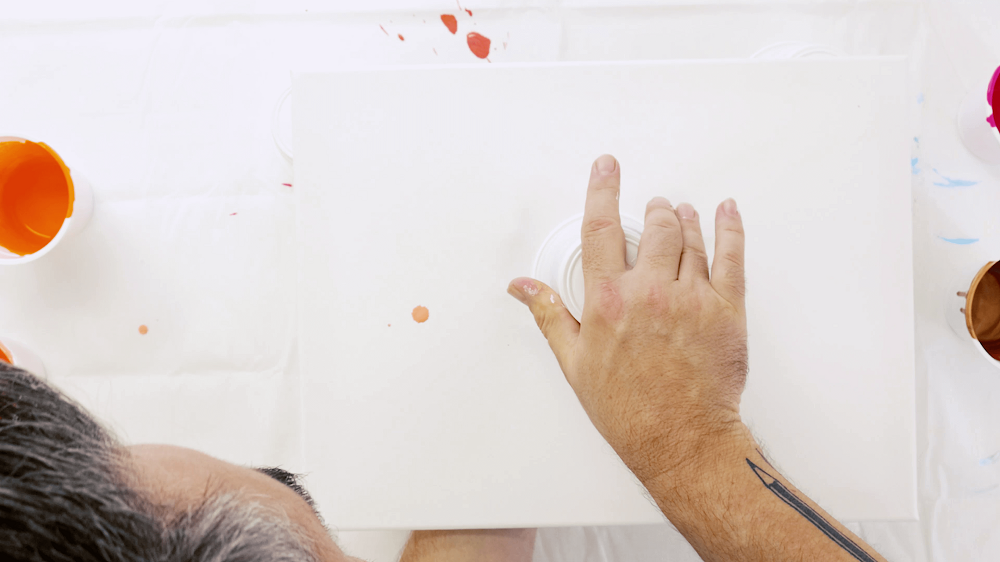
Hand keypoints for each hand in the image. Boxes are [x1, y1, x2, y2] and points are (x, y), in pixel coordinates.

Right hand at [508, 154, 748, 482]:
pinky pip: (732, 256)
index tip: (607, 168)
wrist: (680, 439)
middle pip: (654, 227)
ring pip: (690, 238)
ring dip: (684, 218)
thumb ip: (548, 313)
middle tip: (654, 207)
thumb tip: (521, 286)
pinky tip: (726, 212)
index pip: (601, 229)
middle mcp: (651, 293)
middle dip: (653, 210)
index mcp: (609, 301)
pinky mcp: (727, 310)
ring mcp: (692, 299)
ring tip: (680, 212)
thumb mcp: (574, 361)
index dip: (602, 191)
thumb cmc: (627, 407)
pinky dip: (730, 228)